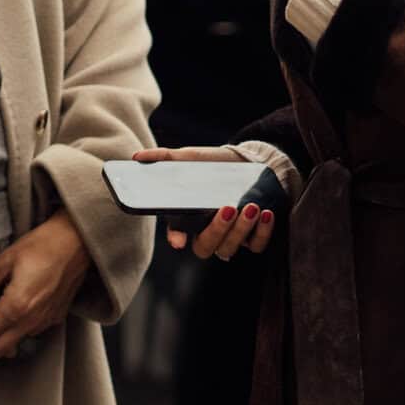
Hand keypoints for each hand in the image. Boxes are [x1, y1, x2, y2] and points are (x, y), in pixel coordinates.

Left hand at [0, 212, 90, 360]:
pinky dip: (12, 331)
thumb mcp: (6, 260)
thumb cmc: (44, 245)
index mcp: (15, 307)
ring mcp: (43, 324)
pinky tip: (8, 311)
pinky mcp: (53, 320)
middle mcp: (30, 322)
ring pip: (11, 346)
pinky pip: (27, 335)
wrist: (78, 243)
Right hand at [133, 148, 277, 260]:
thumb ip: (166, 158)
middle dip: (217, 230)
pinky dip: (262, 232)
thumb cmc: (215, 165)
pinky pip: (256, 246)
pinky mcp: (252, 238)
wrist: (251, 163)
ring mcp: (230, 238)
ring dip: (241, 230)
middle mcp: (207, 233)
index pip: (177, 232)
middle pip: (205, 247)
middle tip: (228, 207)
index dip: (176, 237)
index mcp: (188, 218)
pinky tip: (266, 213)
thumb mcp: (192, 158)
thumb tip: (138, 156)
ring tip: (252, 207)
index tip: (179, 240)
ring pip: (230, 248)